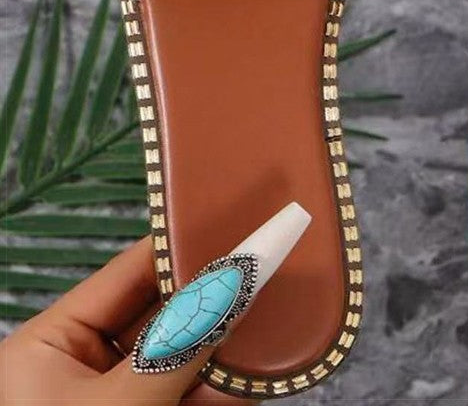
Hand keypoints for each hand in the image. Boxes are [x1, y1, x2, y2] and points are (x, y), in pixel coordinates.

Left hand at [1, 201, 310, 404]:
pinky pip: (186, 399)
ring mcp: (114, 402)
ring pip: (182, 361)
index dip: (185, 245)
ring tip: (274, 321)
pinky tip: (257, 380)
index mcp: (51, 344)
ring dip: (226, 353)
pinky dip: (219, 394)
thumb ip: (180, 346)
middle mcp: (81, 366)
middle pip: (162, 314)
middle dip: (215, 301)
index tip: (240, 222)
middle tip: (269, 271)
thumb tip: (238, 281)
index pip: (129, 273)